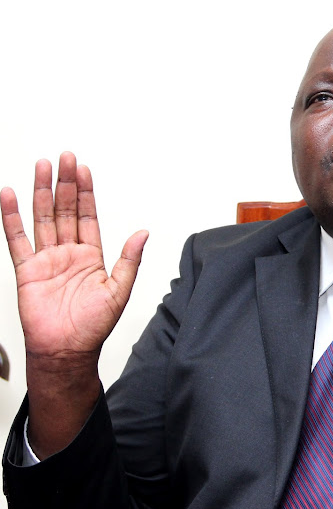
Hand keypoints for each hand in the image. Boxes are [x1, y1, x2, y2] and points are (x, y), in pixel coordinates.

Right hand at [1, 152, 147, 456]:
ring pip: (43, 217)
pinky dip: (11, 218)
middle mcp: (69, 253)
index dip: (86, 192)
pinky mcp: (27, 270)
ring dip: (42, 192)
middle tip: (64, 157)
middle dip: (65, 183)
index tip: (83, 169)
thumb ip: (129, 260)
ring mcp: (47, 259)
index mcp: (92, 256)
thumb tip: (144, 233)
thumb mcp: (119, 290)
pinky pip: (17, 239)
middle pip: (66, 210)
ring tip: (41, 166)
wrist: (66, 350)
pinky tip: (8, 196)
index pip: (88, 216)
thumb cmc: (93, 327)